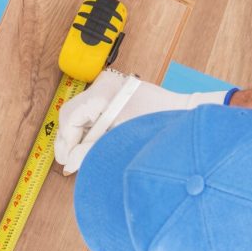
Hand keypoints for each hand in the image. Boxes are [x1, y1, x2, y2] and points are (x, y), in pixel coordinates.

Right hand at [54, 70, 230, 174]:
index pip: (71, 117)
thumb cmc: (160, 124)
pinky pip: (93, 114)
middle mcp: (104, 86)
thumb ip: (91, 151)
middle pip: (72, 114)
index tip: (66, 162)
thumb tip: (69, 164)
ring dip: (79, 137)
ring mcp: (109, 88)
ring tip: (81, 157)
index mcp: (105, 93)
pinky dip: (90, 131)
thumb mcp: (120, 141)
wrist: (186, 114)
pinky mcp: (116, 95)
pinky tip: (94, 146)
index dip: (65, 142)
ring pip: (80, 115)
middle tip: (69, 162)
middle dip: (69, 140)